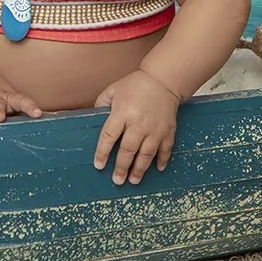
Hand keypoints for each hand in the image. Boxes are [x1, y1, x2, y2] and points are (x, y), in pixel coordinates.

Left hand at [93, 70, 180, 184]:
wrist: (162, 80)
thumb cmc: (134, 85)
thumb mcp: (112, 90)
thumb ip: (101, 104)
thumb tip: (93, 119)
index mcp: (122, 112)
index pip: (109, 136)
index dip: (102, 152)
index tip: (99, 165)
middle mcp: (139, 122)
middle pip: (128, 149)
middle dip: (122, 167)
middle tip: (117, 180)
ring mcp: (155, 128)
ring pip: (147, 154)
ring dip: (139, 169)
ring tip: (133, 181)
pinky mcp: (168, 130)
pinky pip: (165, 149)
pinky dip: (162, 160)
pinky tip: (157, 169)